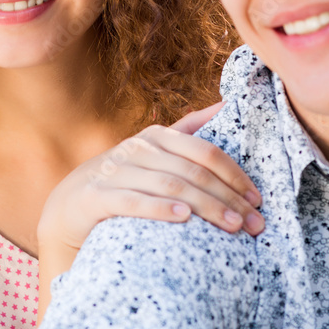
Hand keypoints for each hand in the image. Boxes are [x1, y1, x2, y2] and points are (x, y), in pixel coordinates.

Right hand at [37, 102, 262, 316]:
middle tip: (254, 223)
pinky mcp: (98, 196)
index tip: (258, 200)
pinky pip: (133, 201)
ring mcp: (117, 171)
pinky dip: (160, 208)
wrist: (70, 205)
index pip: (207, 153)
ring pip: (171, 186)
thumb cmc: (125, 178)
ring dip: (206, 207)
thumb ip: (190, 129)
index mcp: (159, 137)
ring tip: (232, 225)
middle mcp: (140, 149)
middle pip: (194, 173)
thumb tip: (227, 103)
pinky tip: (184, 218)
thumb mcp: (156, 150)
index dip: (236, 176)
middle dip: (229, 199)